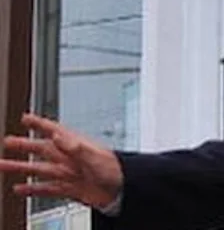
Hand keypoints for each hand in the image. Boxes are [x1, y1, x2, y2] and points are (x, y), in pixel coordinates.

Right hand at [0, 114, 122, 209]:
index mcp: (77, 146)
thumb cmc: (116, 170)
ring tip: (3, 165)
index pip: (54, 130)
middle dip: (24, 145)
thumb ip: (74, 147)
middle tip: (7, 141)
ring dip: (21, 168)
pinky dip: (33, 189)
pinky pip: (47, 188)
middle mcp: (71, 158)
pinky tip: (20, 188)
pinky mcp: (71, 188)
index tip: (25, 117)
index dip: (40, 124)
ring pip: (40, 169)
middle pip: (42, 150)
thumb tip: (56, 135)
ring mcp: (70, 173)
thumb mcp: (93, 156)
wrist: (125, 190)